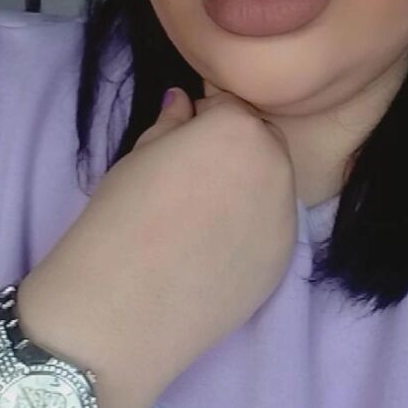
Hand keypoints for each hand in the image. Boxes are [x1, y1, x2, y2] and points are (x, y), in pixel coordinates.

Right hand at [17, 81, 297, 407]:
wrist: (121, 307)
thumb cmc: (121, 216)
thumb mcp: (139, 155)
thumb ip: (173, 121)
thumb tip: (183, 101)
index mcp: (239, 129)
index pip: (231, 107)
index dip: (205, 118)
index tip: (182, 140)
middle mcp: (275, 167)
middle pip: (263, 141)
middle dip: (236, 147)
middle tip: (195, 175)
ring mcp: (286, 217)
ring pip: (273, 184)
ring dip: (250, 186)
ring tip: (205, 213)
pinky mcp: (284, 262)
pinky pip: (273, 228)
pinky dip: (253, 227)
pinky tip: (215, 247)